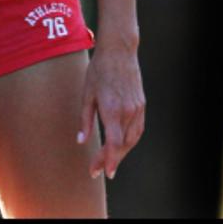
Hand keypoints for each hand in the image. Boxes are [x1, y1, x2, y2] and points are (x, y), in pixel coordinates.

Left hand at [79, 44, 144, 179]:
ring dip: (121, 152)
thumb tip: (81, 141)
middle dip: (111, 159)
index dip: (109, 160)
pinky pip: (137, 129)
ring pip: (132, 139)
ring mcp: (137, 108)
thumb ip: (85, 120)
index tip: (103, 172)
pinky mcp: (141, 105)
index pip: (114, 144)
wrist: (119, 51)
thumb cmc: (98, 71)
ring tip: (108, 160)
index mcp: (112, 110)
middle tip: (97, 169)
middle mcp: (128, 112)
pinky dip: (130, 141)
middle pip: (123, 145)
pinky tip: (121, 145)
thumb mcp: (86, 94)